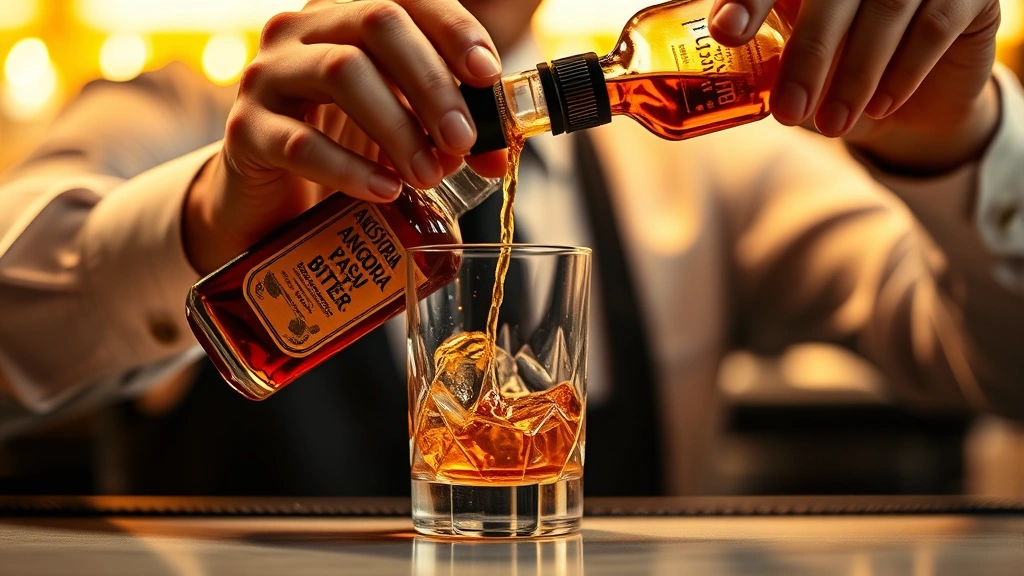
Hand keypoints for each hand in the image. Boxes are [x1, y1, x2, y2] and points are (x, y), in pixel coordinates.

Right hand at [184, 0, 506, 274]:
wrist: (271, 198)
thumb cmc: (343, 147)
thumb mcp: (403, 128)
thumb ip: (448, 130)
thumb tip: (499, 151)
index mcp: (347, 16)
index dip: (453, 29)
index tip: (487, 74)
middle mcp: (303, 30)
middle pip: (377, 23)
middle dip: (432, 83)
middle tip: (465, 139)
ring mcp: (267, 75)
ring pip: (342, 72)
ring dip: (398, 126)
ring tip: (430, 175)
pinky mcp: (245, 130)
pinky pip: (299, 141)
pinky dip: (350, 167)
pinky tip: (385, 190)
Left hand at [709, 0, 1001, 174]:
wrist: (921, 95)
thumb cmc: (845, 70)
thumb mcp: (804, 68)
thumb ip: (773, 64)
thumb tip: (733, 90)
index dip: (750, 0)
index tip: (725, 30)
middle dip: (807, 55)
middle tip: (788, 111)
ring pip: (888, 8)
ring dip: (856, 75)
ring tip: (834, 124)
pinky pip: (934, 27)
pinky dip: (904, 71)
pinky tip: (880, 107)